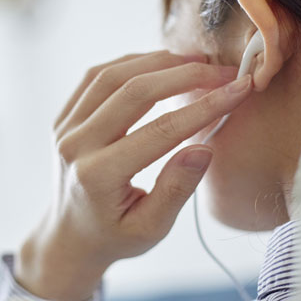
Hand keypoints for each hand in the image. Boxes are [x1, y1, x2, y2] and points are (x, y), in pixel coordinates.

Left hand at [15, 51, 252, 300]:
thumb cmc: (116, 236)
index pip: (160, 131)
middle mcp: (75, 146)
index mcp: (97, 177)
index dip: (204, 107)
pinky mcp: (62, 117)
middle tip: (223, 72)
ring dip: (159, 62)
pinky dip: (131, 64)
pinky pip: (95, 77)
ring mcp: (64, 128)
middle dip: (186, 75)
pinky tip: (161, 65)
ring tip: (198, 62)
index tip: (238, 90)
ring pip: (113, 75)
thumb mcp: (152, 228)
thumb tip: (205, 148)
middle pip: (134, 92)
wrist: (70, 237)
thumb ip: (177, 189)